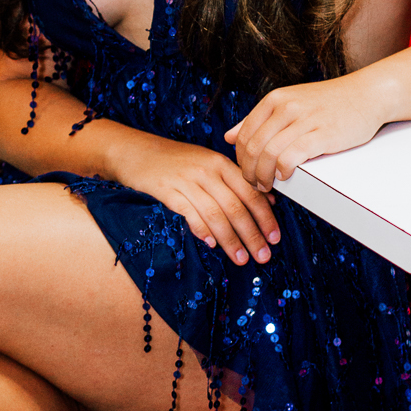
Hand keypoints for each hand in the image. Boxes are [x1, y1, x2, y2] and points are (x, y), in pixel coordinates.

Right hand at [111, 133, 280, 265]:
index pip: (251, 192)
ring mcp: (186, 180)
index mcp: (221, 163)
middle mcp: (207, 170)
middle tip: (263, 256)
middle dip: (252, 235)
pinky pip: (189, 213)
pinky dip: (203, 229)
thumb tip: (268, 201)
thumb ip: (235, 180)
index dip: (265, 217)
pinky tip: (212, 244)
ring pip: (216, 214)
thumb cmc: (175, 160)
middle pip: (236, 207)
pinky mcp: (167, 190)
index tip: (274, 238)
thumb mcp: (208, 163)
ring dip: (231, 240)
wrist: (135, 151)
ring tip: (241, 259)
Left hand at [225, 76, 386, 189]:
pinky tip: (285, 176)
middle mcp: (285, 107)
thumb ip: (258, 119)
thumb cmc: (328, 103)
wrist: (367, 94)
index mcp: (274, 100)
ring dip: (263, 176)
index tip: (247, 173)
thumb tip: (228, 136)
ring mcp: (304, 119)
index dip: (241, 160)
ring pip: (268, 154)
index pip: (243, 135)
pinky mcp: (322, 134)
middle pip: (253, 147)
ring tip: (268, 185)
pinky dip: (283, 171)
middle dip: (249, 172)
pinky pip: (291, 156)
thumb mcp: (289, 103)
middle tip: (255, 185)